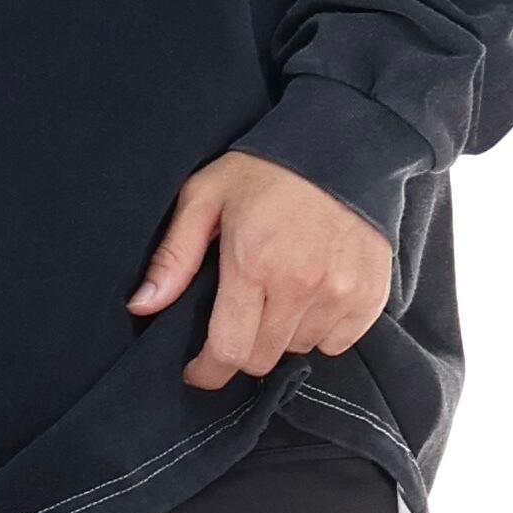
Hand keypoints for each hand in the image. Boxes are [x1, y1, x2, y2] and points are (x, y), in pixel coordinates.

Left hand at [128, 152, 392, 392]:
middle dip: (243, 349)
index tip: (199, 370)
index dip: (208, 371)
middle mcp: (301, 284)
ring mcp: (341, 292)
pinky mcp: (370, 295)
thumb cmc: (268, 167)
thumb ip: (174, 256)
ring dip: (283, 336)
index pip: (229, 351)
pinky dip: (322, 331)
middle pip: (262, 359)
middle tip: (241, 318)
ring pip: (300, 350)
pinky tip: (314, 296)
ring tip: (280, 295)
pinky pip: (338, 342)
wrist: (347, 141)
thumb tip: (142, 306)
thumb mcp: (206, 196)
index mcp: (253, 262)